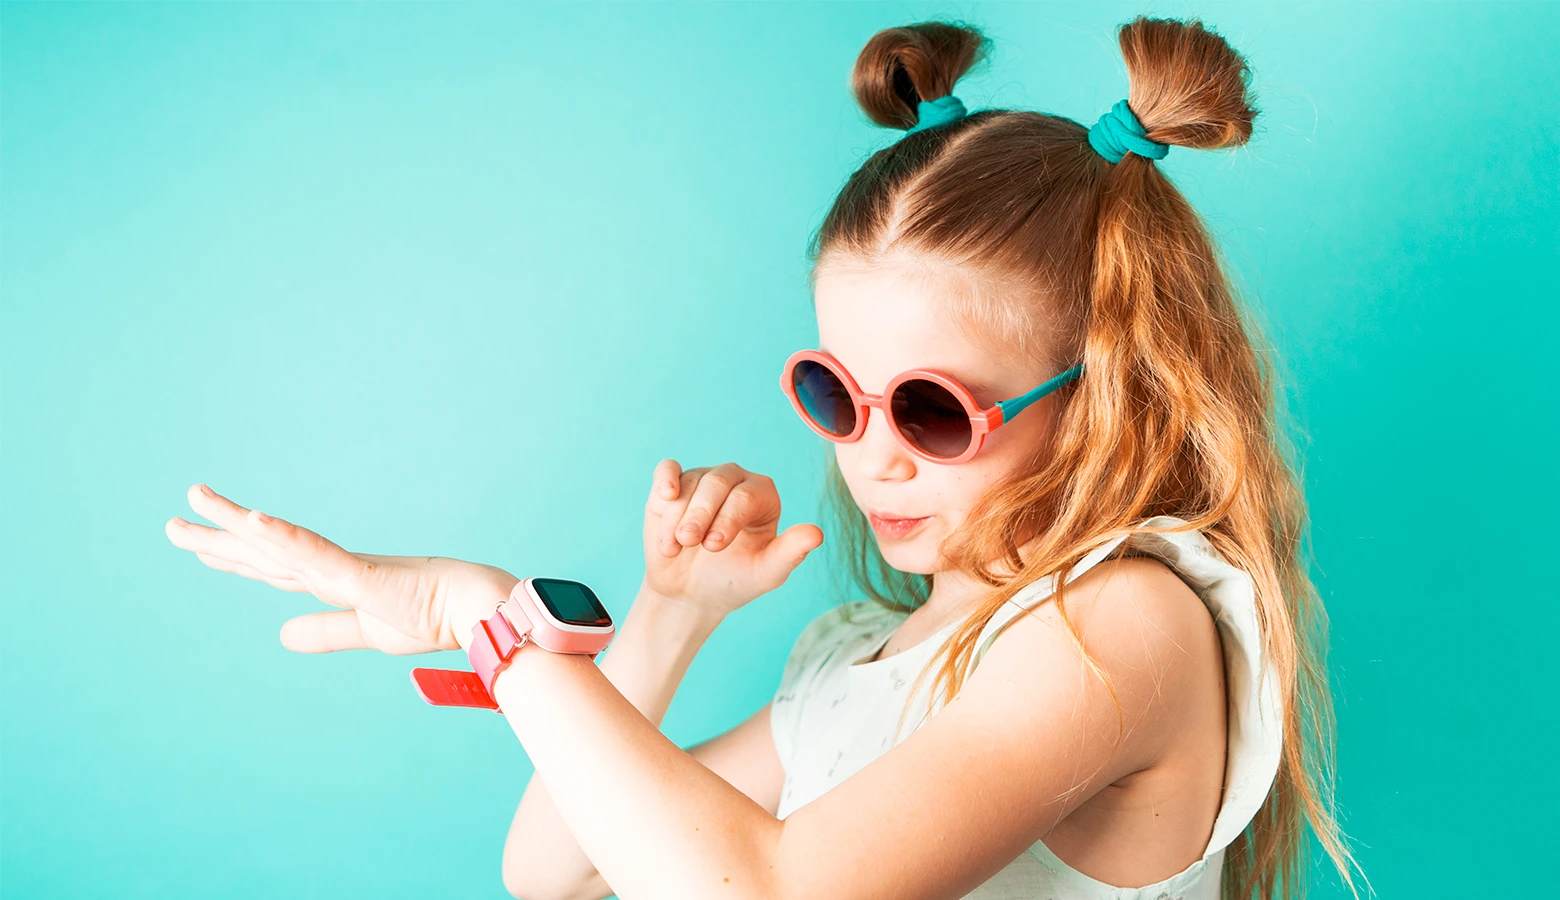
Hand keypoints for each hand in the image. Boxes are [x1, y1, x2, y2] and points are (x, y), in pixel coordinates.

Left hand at [165, 484, 516, 653]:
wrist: (478, 610)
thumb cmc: (435, 616)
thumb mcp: (367, 630)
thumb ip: (326, 631)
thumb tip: (281, 635)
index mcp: (335, 581)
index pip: (271, 568)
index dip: (233, 556)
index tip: (200, 543)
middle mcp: (331, 568)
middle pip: (262, 551)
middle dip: (216, 535)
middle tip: (175, 520)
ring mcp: (344, 568)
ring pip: (278, 543)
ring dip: (235, 521)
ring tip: (197, 498)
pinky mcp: (362, 575)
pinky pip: (317, 554)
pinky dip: (285, 537)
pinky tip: (256, 520)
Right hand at [643, 460, 822, 618]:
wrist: (691, 593)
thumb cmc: (734, 581)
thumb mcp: (764, 573)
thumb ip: (790, 553)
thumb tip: (816, 534)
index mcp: (763, 496)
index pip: (747, 496)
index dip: (728, 519)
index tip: (714, 547)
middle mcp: (735, 480)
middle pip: (718, 482)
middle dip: (701, 514)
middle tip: (689, 542)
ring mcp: (703, 479)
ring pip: (690, 482)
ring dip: (678, 516)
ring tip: (673, 548)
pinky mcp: (673, 484)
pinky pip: (668, 470)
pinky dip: (665, 479)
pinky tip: (665, 494)